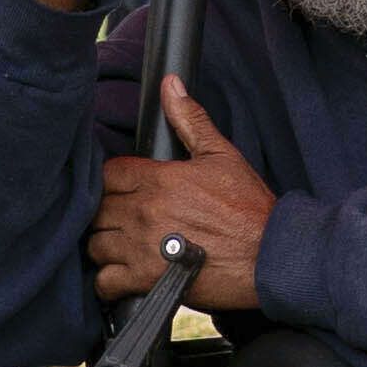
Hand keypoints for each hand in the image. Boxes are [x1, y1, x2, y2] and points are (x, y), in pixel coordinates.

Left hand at [91, 85, 272, 312]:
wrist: (270, 256)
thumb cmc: (250, 208)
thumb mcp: (222, 155)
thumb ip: (190, 120)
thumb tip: (171, 85)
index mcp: (158, 179)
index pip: (107, 173)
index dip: (113, 181)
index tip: (124, 190)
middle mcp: (143, 211)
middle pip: (97, 209)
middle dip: (106, 213)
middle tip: (123, 220)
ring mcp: (141, 247)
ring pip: (95, 244)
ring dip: (105, 246)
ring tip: (121, 247)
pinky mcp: (146, 280)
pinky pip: (105, 282)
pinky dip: (107, 282)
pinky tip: (121, 276)